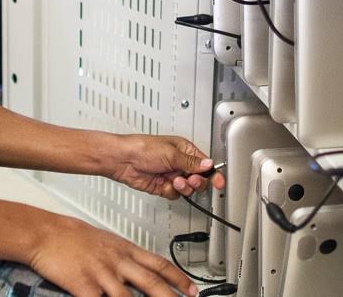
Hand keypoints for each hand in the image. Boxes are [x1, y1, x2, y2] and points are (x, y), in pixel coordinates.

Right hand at [29, 214, 199, 296]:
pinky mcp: (83, 284)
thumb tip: (137, 267)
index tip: (192, 289)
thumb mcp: (105, 240)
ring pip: (129, 296)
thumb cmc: (71, 236)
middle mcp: (117, 261)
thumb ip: (123, 255)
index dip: (179, 278)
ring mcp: (101, 273)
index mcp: (124, 249)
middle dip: (171, 296)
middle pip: (151, 281)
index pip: (160, 263)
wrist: (45, 231)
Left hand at [107, 134, 225, 199]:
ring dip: (182, 187)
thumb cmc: (142, 148)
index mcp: (185, 150)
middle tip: (190, 180)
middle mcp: (180, 163)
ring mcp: (171, 175)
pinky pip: (174, 194)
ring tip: (174, 181)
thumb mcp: (171, 154)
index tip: (219, 182)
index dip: (213, 174)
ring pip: (187, 189)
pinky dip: (170, 192)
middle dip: (195, 182)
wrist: (123, 160)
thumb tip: (208, 164)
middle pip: (198, 179)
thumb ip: (191, 162)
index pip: (205, 164)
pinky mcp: (163, 186)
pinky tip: (163, 185)